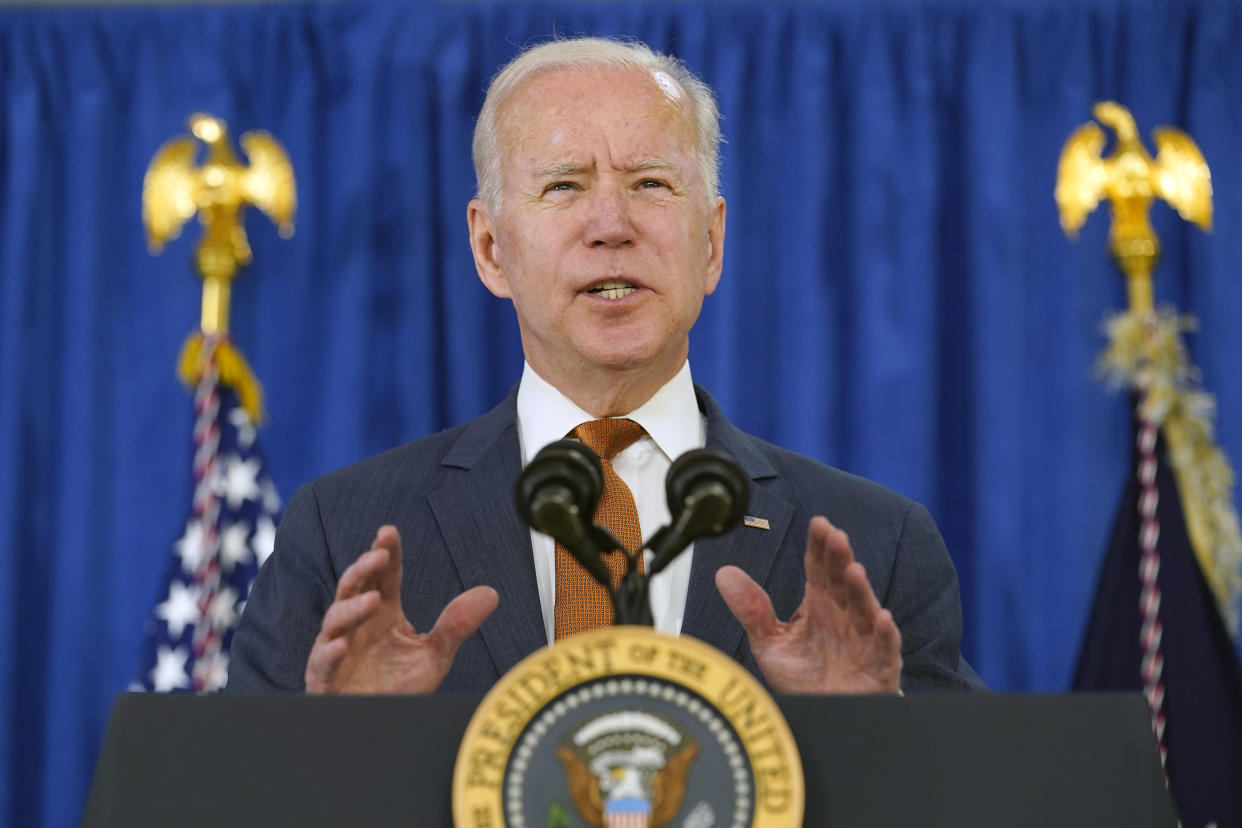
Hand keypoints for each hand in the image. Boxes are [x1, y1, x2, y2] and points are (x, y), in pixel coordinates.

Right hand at [304, 525, 498, 693]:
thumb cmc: (400, 688)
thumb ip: (457, 624)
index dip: (386, 553)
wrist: (383, 727)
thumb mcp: (435, 655)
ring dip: (353, 607)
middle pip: (354, 587)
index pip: (384, 576)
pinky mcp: (324, 678)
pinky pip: (321, 662)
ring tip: (374, 600)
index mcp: (383, 613)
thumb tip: (490, 593)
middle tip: (379, 554)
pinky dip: (329, 653)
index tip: (389, 533)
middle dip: (363, 568)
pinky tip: (342, 646)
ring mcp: (337, 649)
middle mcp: (357, 625)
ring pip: (336, 619)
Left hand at [715, 516, 901, 693]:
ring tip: (853, 570)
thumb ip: (751, 609)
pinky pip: (884, 647)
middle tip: (835, 536)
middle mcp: (842, 616)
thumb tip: (724, 574)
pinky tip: (881, 617)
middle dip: (839, 559)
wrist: (820, 718)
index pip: (819, 568)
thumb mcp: (769, 642)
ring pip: (864, 609)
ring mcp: (862, 639)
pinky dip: (884, 633)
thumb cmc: (802, 679)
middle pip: (842, 581)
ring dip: (861, 590)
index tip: (818, 524)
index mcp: (818, 605)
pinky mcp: (878, 666)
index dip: (819, 546)